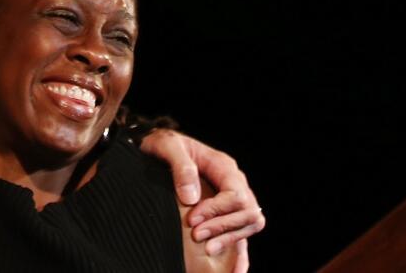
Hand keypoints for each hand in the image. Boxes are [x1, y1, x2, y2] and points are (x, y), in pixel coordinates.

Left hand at [140, 129, 263, 271]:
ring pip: (249, 223)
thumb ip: (181, 167)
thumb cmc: (162, 144)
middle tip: (196, 236)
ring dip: (229, 238)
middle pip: (248, 211)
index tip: (192, 219)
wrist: (156, 146)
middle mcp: (233, 182)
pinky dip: (238, 250)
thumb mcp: (167, 146)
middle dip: (223, 227)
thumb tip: (191, 198)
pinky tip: (229, 265)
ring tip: (206, 248)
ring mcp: (232, 198)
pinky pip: (242, 232)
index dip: (217, 211)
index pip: (236, 194)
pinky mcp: (225, 212)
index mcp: (223, 166)